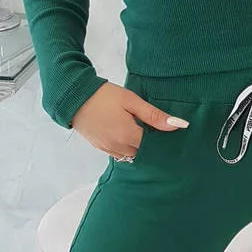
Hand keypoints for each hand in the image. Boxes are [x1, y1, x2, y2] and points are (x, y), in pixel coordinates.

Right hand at [70, 81, 188, 158]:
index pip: (153, 147)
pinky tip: (126, 134)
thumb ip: (154, 115)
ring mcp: (107, 148)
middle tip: (155, 132)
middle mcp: (118, 147)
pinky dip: (125, 147)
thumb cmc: (103, 96)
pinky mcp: (99, 147)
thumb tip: (178, 125)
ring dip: (137, 147)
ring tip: (141, 132)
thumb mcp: (131, 101)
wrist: (73, 96)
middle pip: (142, 153)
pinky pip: (118, 153)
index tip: (168, 134)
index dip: (161, 141)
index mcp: (128, 136)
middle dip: (149, 145)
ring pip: (130, 155)